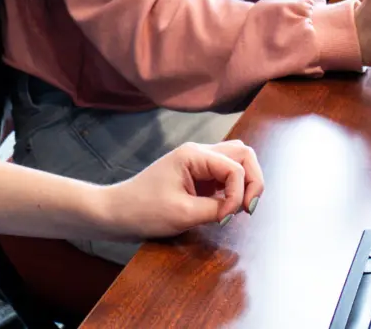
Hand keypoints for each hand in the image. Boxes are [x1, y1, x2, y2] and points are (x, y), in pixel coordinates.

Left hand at [91, 140, 265, 240]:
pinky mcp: (196, 177)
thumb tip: (239, 207)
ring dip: (245, 183)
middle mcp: (198, 153)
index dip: (238, 193)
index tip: (226, 217)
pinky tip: (228, 207)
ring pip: (236, 162)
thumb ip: (217, 208)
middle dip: (253, 180)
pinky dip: (233, 189)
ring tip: (240, 208)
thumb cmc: (144, 210)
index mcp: (194, 155)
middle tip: (247, 208)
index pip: (235, 167)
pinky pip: (225, 176)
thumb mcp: (183, 213)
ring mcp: (198, 164)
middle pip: (243, 153)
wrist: (117, 213)